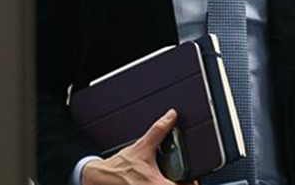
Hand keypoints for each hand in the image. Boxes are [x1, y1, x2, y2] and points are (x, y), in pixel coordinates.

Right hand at [81, 109, 197, 184]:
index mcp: (158, 184)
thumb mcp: (142, 147)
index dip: (192, 183)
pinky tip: (156, 180)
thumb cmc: (120, 167)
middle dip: (181, 182)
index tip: (193, 178)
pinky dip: (159, 183)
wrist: (101, 177)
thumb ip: (158, 131)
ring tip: (167, 178)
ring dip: (169, 182)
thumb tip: (170, 117)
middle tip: (182, 177)